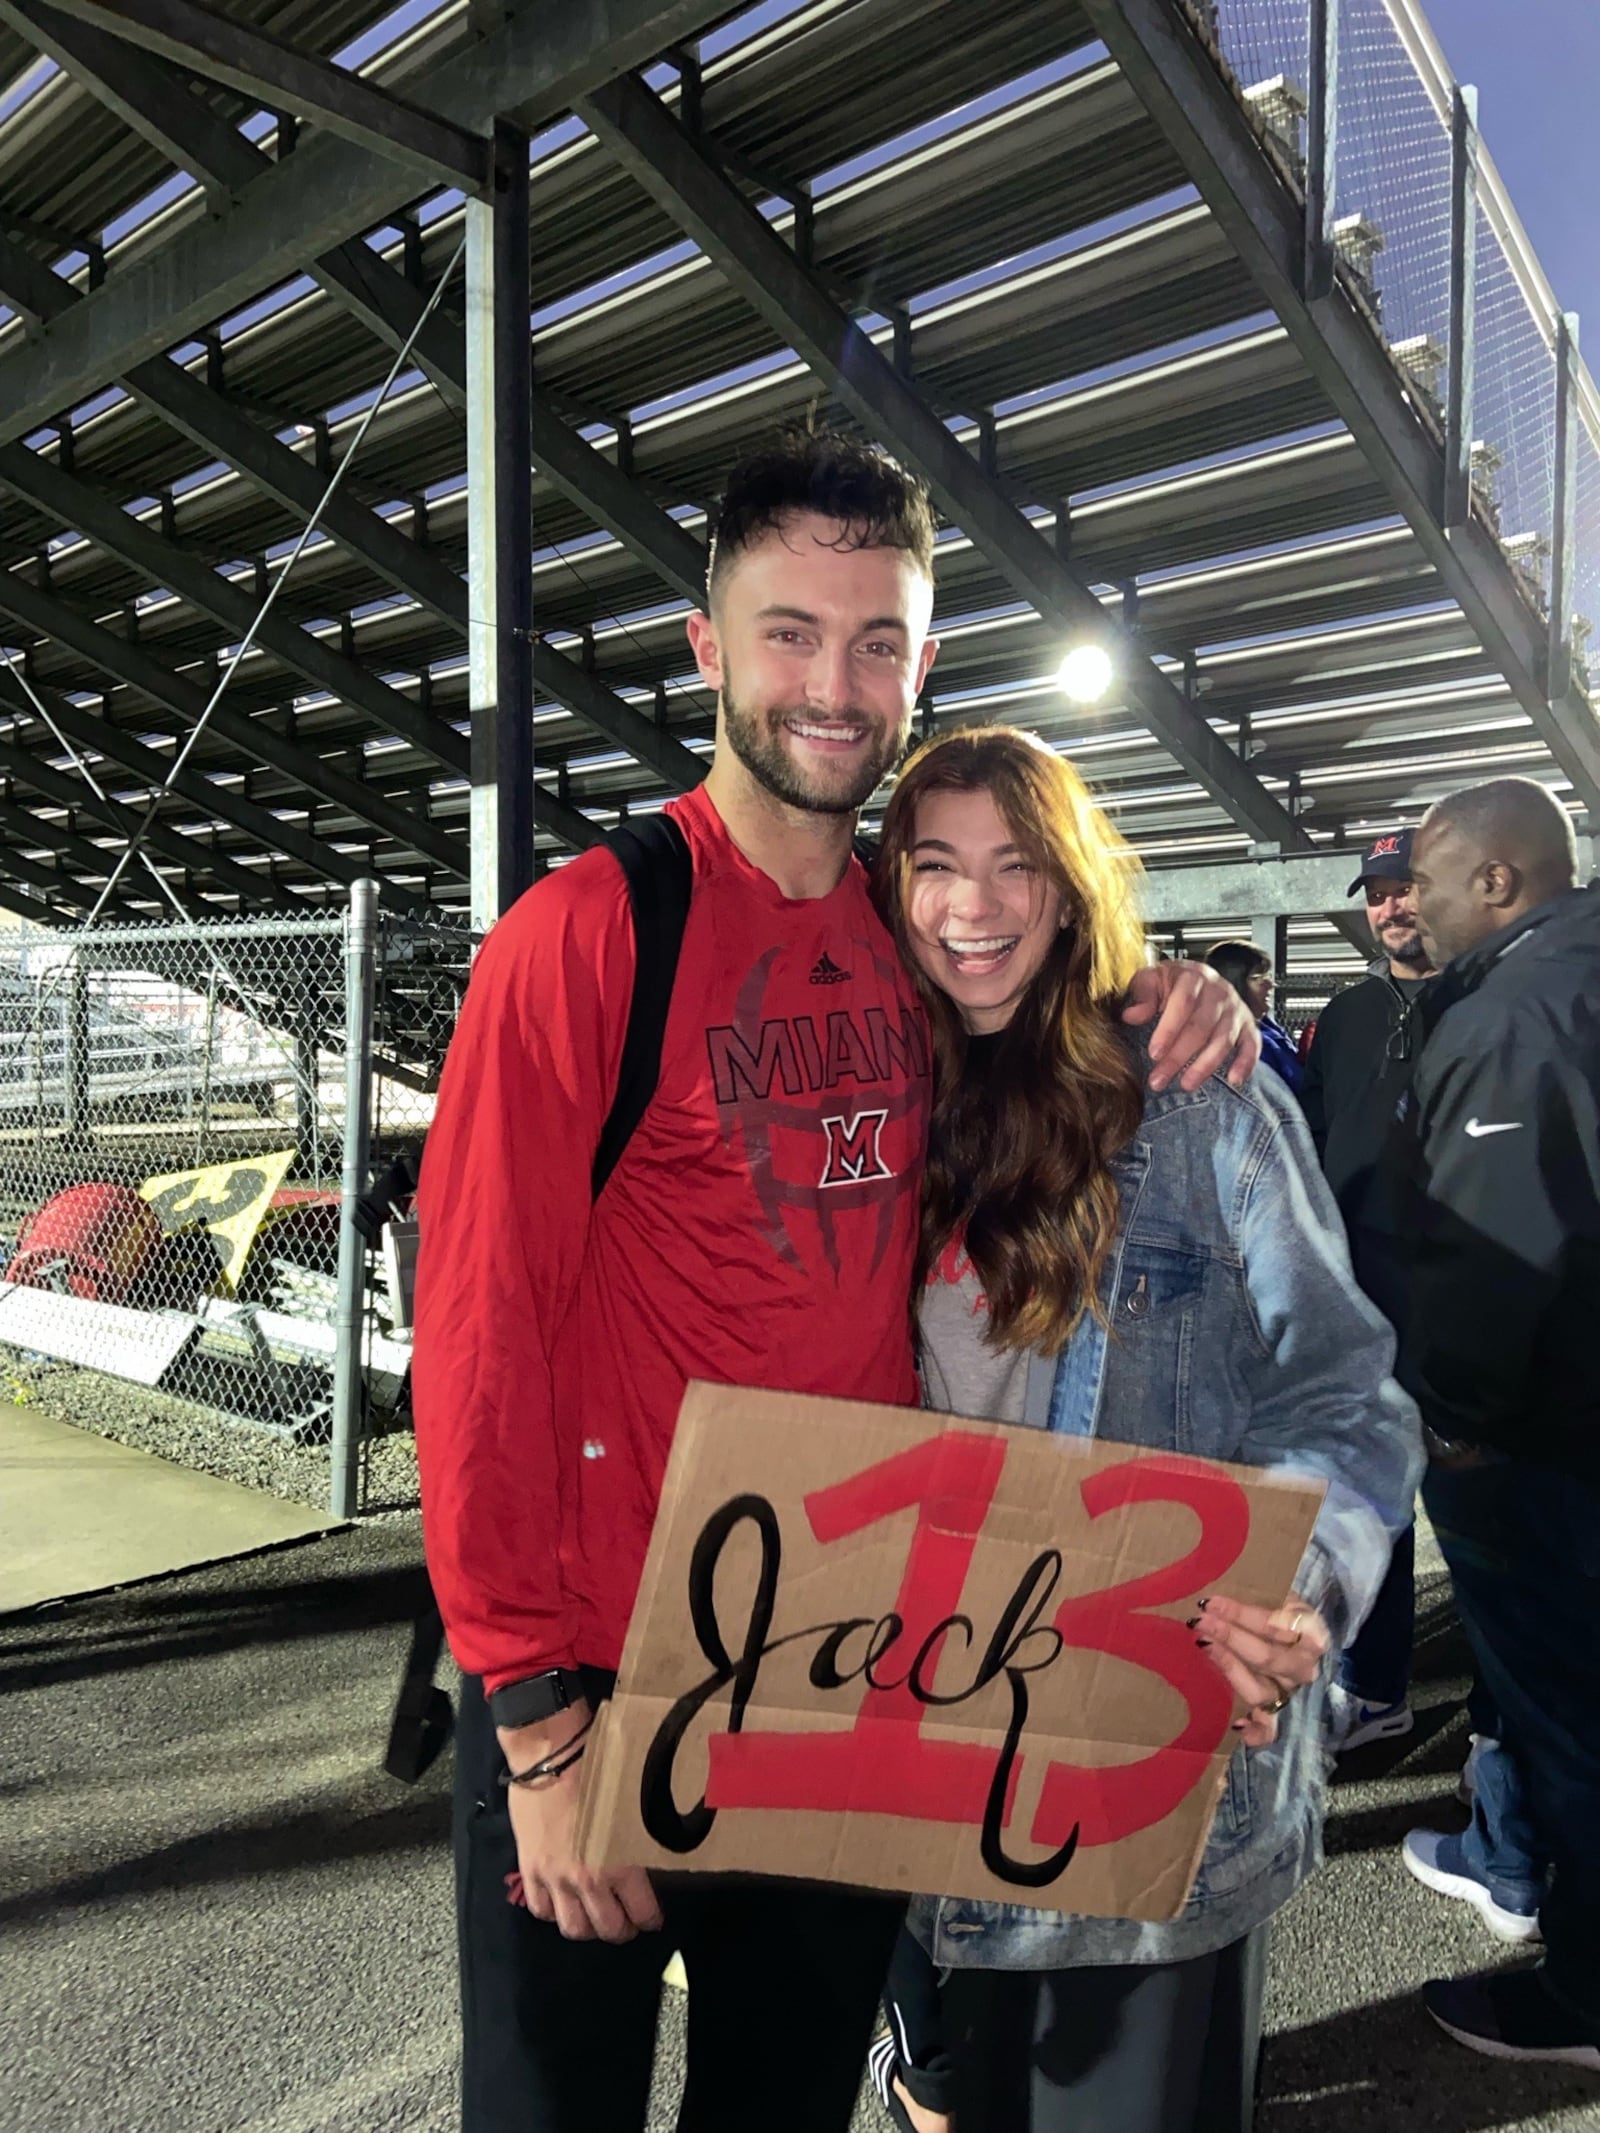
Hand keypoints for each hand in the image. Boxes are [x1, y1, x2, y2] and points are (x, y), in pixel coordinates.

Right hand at [499, 1705, 662, 1943]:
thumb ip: (639, 1840)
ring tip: (594, 1918)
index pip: (642, 1911)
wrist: (551, 1755)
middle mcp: (588, 1880)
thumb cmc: (599, 1770)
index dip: (651, 1919)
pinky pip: (540, 1909)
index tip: (652, 1918)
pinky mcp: (530, 1870)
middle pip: (608, 1928)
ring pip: (573, 1927)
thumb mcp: (632, 1807)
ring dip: (587, 1928)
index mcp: (620, 1863)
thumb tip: (648, 1860)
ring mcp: (555, 1878)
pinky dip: (552, 1912)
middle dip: (622, 1930)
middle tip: (627, 1922)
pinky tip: (561, 1903)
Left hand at [1122, 962, 1259, 1092]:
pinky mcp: (1248, 1025)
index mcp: (1193, 976)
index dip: (1168, 1030)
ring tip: (1185, 1085)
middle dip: (1179, 1057)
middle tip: (1158, 1080)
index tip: (1153, 1054)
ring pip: (1223, 1040)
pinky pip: (1252, 1045)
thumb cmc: (1168, 984)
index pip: (1182, 1003)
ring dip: (1205, 1066)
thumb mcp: (1150, 980)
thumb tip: (1131, 1016)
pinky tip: (1234, 1080)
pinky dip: (1247, 1063)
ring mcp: (1236, 1009)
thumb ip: (1141, 995)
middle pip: (1201, 1027)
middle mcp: (1219, 991)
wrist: (1197, 979)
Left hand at [1191, 1592, 1328, 1747]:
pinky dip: (1257, 1732)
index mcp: (1310, 1635)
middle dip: (1230, 1636)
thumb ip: (1267, 1599)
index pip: (1277, 1625)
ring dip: (1230, 1667)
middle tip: (1200, 1620)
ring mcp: (1291, 1692)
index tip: (1213, 1602)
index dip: (1243, 1615)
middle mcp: (1304, 1668)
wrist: (1300, 1636)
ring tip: (1203, 1645)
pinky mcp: (1279, 1713)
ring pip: (1260, 1690)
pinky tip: (1238, 1725)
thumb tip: (1235, 1604)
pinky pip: (1271, 1730)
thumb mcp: (1283, 1596)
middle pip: (1266, 1657)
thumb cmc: (1282, 1611)